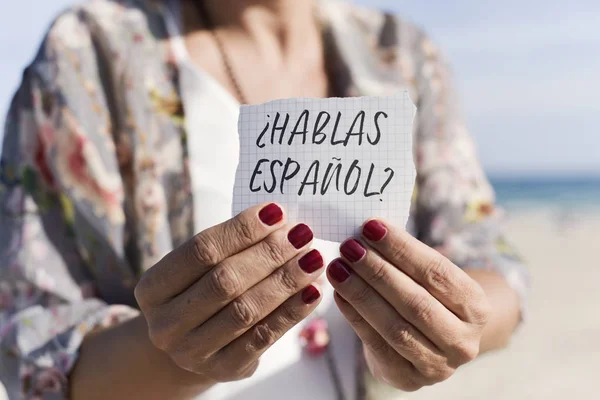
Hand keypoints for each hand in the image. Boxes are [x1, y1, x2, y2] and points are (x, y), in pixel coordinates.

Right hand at [135, 203, 323, 383]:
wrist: (191, 343)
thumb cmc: (200, 290)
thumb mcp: (200, 268)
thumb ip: (231, 244)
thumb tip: (280, 219)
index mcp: (153, 288)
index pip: (201, 250)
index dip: (242, 229)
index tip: (277, 212)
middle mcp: (166, 323)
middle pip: (225, 280)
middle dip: (269, 254)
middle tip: (301, 234)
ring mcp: (192, 352)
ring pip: (246, 310)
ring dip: (285, 281)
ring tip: (312, 259)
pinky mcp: (223, 369)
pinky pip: (263, 337)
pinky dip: (292, 312)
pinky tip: (312, 291)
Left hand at [328, 219, 490, 391]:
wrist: (431, 344)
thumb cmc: (428, 298)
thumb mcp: (430, 279)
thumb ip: (406, 258)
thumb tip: (368, 230)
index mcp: (476, 307)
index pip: (437, 273)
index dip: (402, 249)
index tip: (371, 227)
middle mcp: (463, 340)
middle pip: (416, 301)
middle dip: (378, 271)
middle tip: (349, 246)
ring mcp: (438, 365)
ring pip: (394, 326)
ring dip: (361, 293)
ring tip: (338, 267)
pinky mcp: (408, 379)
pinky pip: (376, 344)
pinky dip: (354, 316)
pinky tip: (338, 293)